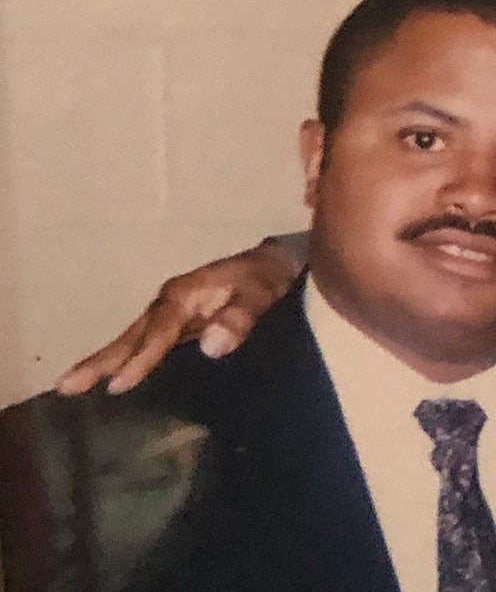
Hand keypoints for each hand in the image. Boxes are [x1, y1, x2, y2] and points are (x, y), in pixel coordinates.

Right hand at [56, 238, 301, 394]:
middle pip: (131, 335)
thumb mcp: (261, 293)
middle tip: (65, 386)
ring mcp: (171, 314)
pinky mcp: (178, 324)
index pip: (158, 332)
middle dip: (100, 361)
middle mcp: (170, 304)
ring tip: (71, 386)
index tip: (118, 384)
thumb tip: (210, 345)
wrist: (274, 265)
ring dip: (105, 362)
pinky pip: (146, 344)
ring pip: (132, 340)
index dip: (140, 358)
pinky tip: (113, 379)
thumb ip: (240, 317)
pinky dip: (126, 360)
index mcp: (185, 295)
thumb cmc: (266, 279)